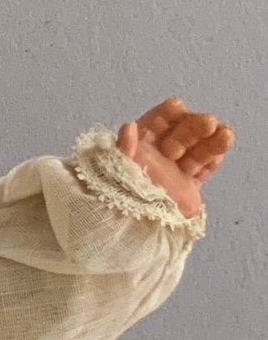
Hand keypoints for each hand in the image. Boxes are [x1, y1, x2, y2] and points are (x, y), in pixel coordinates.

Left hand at [115, 98, 232, 217]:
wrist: (127, 232)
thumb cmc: (117, 198)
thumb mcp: (115, 171)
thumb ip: (122, 149)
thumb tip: (129, 126)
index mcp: (138, 149)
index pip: (154, 124)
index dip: (165, 114)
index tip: (176, 107)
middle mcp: (158, 158)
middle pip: (182, 134)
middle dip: (195, 126)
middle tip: (208, 123)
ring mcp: (174, 173)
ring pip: (197, 151)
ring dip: (212, 142)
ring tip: (225, 136)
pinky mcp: (186, 190)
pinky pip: (203, 170)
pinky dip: (213, 160)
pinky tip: (219, 154)